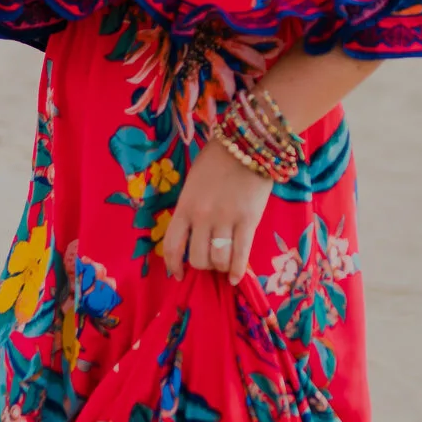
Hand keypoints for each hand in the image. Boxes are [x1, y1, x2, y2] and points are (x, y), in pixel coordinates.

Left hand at [160, 136, 272, 284]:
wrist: (248, 143)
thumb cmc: (218, 157)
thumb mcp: (194, 181)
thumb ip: (191, 207)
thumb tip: (194, 233)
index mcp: (185, 206)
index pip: (172, 245)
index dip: (174, 265)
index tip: (178, 274)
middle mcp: (202, 217)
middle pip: (198, 258)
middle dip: (203, 266)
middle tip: (209, 263)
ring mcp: (226, 220)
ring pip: (218, 259)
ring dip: (220, 267)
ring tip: (224, 265)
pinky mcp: (249, 221)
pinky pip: (241, 254)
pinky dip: (237, 270)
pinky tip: (235, 278)